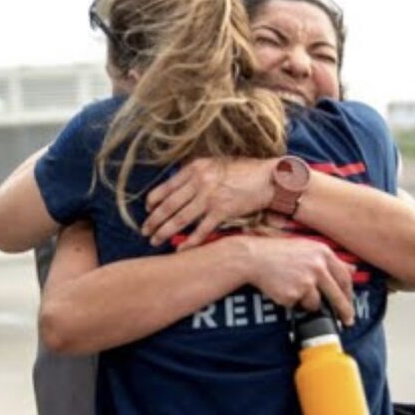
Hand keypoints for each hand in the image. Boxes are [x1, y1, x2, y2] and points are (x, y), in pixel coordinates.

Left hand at [143, 157, 278, 249]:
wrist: (270, 179)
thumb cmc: (245, 171)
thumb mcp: (216, 164)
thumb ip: (197, 173)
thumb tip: (179, 186)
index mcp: (196, 168)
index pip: (167, 186)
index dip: (153, 201)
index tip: (146, 210)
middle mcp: (200, 181)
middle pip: (169, 205)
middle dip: (154, 220)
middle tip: (145, 230)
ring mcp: (210, 197)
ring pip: (180, 218)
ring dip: (164, 231)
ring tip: (155, 240)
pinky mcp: (223, 211)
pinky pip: (201, 230)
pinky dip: (189, 241)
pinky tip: (180, 249)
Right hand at [240, 236, 356, 325]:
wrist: (253, 257)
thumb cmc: (279, 253)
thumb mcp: (307, 248)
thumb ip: (330, 260)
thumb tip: (353, 268)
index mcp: (323, 253)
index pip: (345, 277)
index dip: (349, 293)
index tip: (350, 303)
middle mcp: (318, 266)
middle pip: (337, 295)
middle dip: (344, 311)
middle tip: (347, 321)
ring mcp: (306, 281)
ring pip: (315, 303)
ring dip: (306, 302)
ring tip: (291, 288)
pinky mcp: (294, 294)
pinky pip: (297, 305)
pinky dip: (291, 301)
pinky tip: (281, 288)